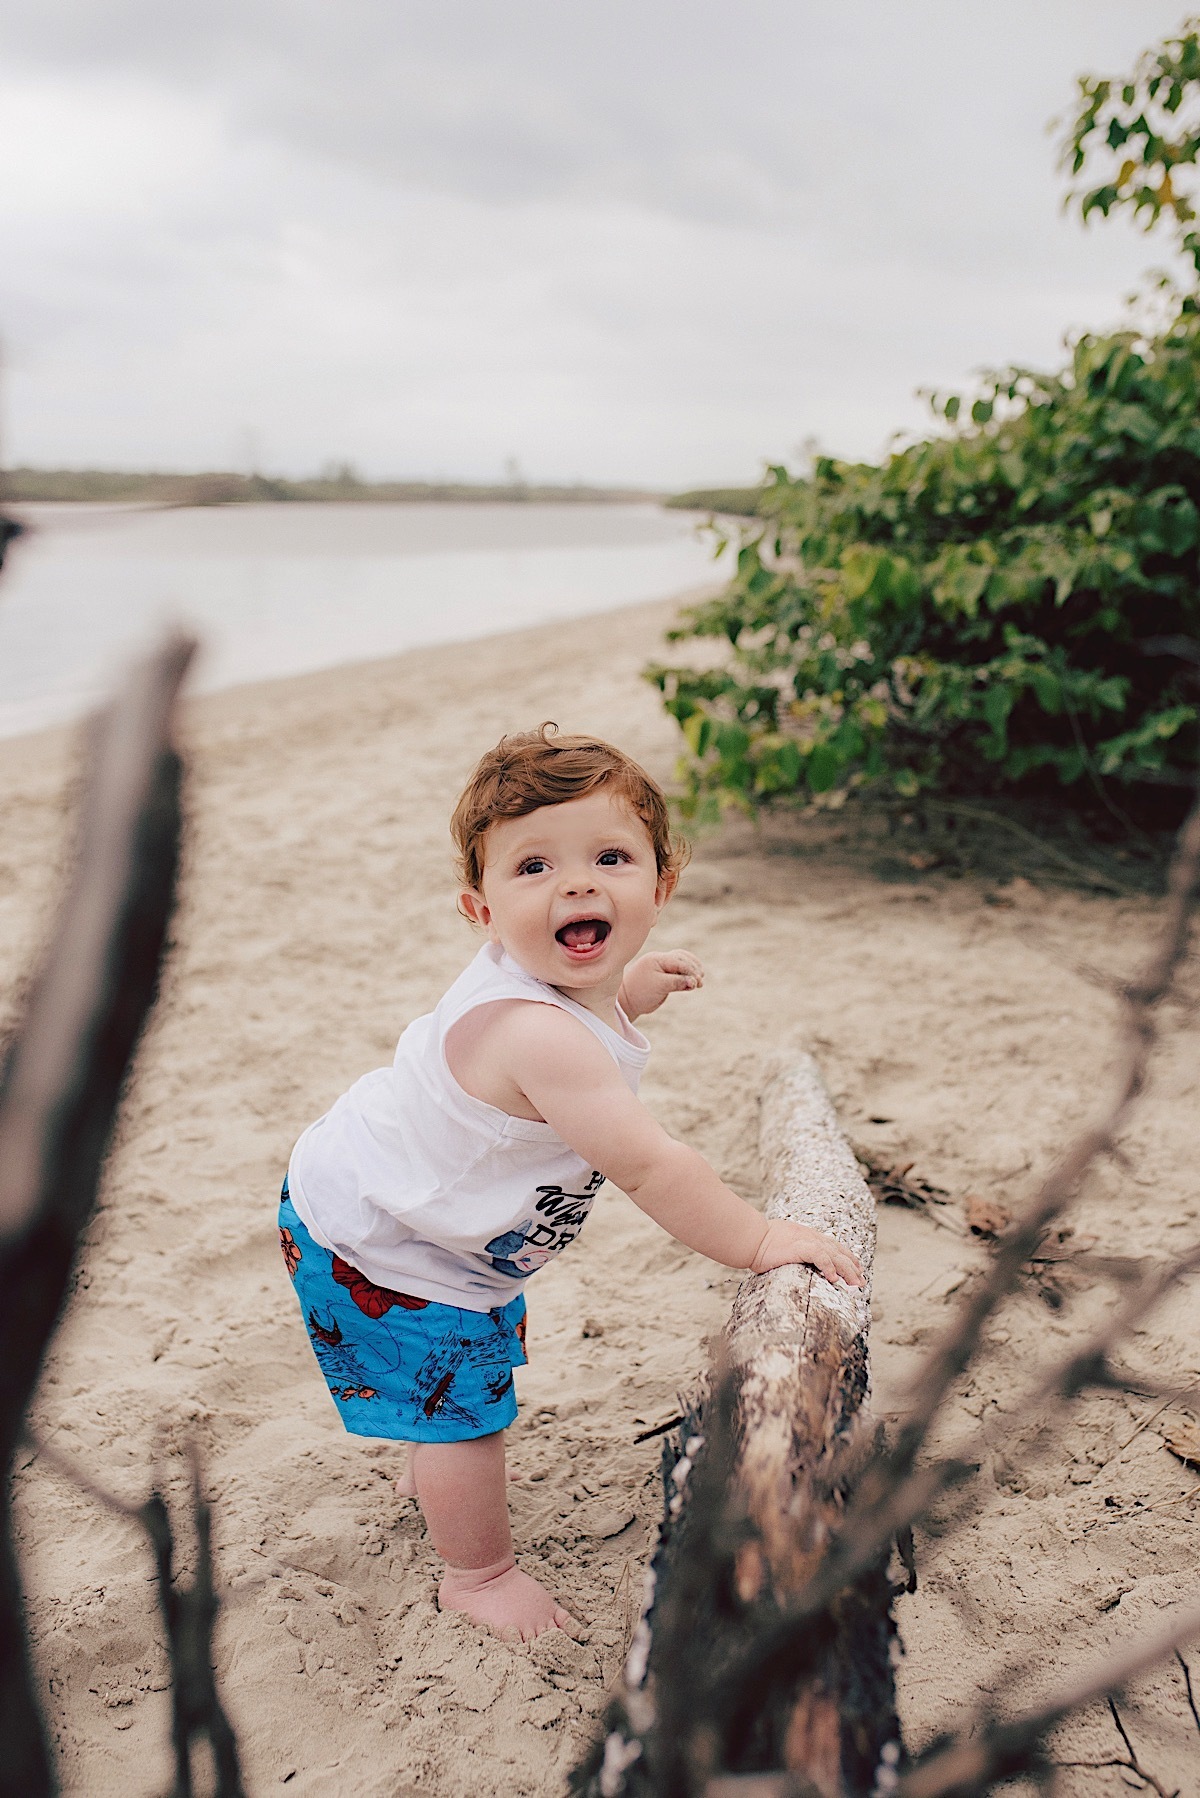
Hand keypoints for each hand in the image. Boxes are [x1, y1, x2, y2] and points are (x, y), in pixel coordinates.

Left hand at [618, 950, 704, 1019]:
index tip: (696, 983)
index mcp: (657, 959)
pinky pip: (679, 971)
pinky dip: (688, 976)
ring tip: (699, 982)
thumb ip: (677, 982)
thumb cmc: (640, 993)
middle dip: (693, 970)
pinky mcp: (664, 975)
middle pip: (683, 959)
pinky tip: (693, 983)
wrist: (627, 1001)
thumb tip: (694, 981)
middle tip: (700, 983)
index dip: (690, 970)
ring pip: (683, 963)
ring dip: (693, 971)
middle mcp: (660, 960)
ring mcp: (662, 967)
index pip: (679, 960)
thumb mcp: (659, 987)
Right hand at [749, 1219, 864, 1287]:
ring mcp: (806, 1241)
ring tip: (854, 1284)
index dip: (847, 1256)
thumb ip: (794, 1253)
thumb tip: (796, 1263)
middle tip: (860, 1282)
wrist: (749, 1238)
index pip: (833, 1245)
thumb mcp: (783, 1247)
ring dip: (847, 1270)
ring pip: (834, 1255)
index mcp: (807, 1236)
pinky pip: (820, 1256)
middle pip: (838, 1251)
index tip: (856, 1268)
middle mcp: (810, 1237)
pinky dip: (829, 1266)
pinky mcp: (800, 1247)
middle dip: (852, 1267)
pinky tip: (834, 1278)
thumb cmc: (759, 1244)